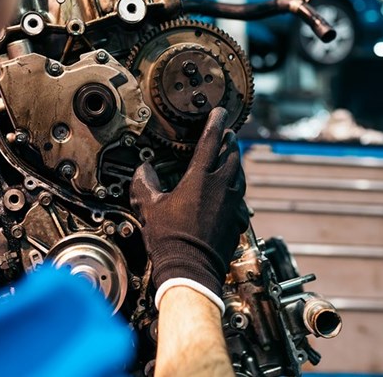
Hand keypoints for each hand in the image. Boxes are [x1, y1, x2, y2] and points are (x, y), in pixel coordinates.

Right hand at [131, 107, 248, 306]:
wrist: (191, 269)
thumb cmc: (170, 239)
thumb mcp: (150, 208)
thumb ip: (145, 184)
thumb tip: (143, 171)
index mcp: (201, 177)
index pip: (211, 140)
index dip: (215, 122)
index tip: (220, 112)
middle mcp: (221, 186)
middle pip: (231, 153)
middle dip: (228, 140)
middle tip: (225, 133)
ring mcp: (232, 202)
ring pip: (238, 172)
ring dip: (235, 160)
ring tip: (230, 155)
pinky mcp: (237, 218)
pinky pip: (240, 194)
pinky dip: (236, 185)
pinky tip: (231, 189)